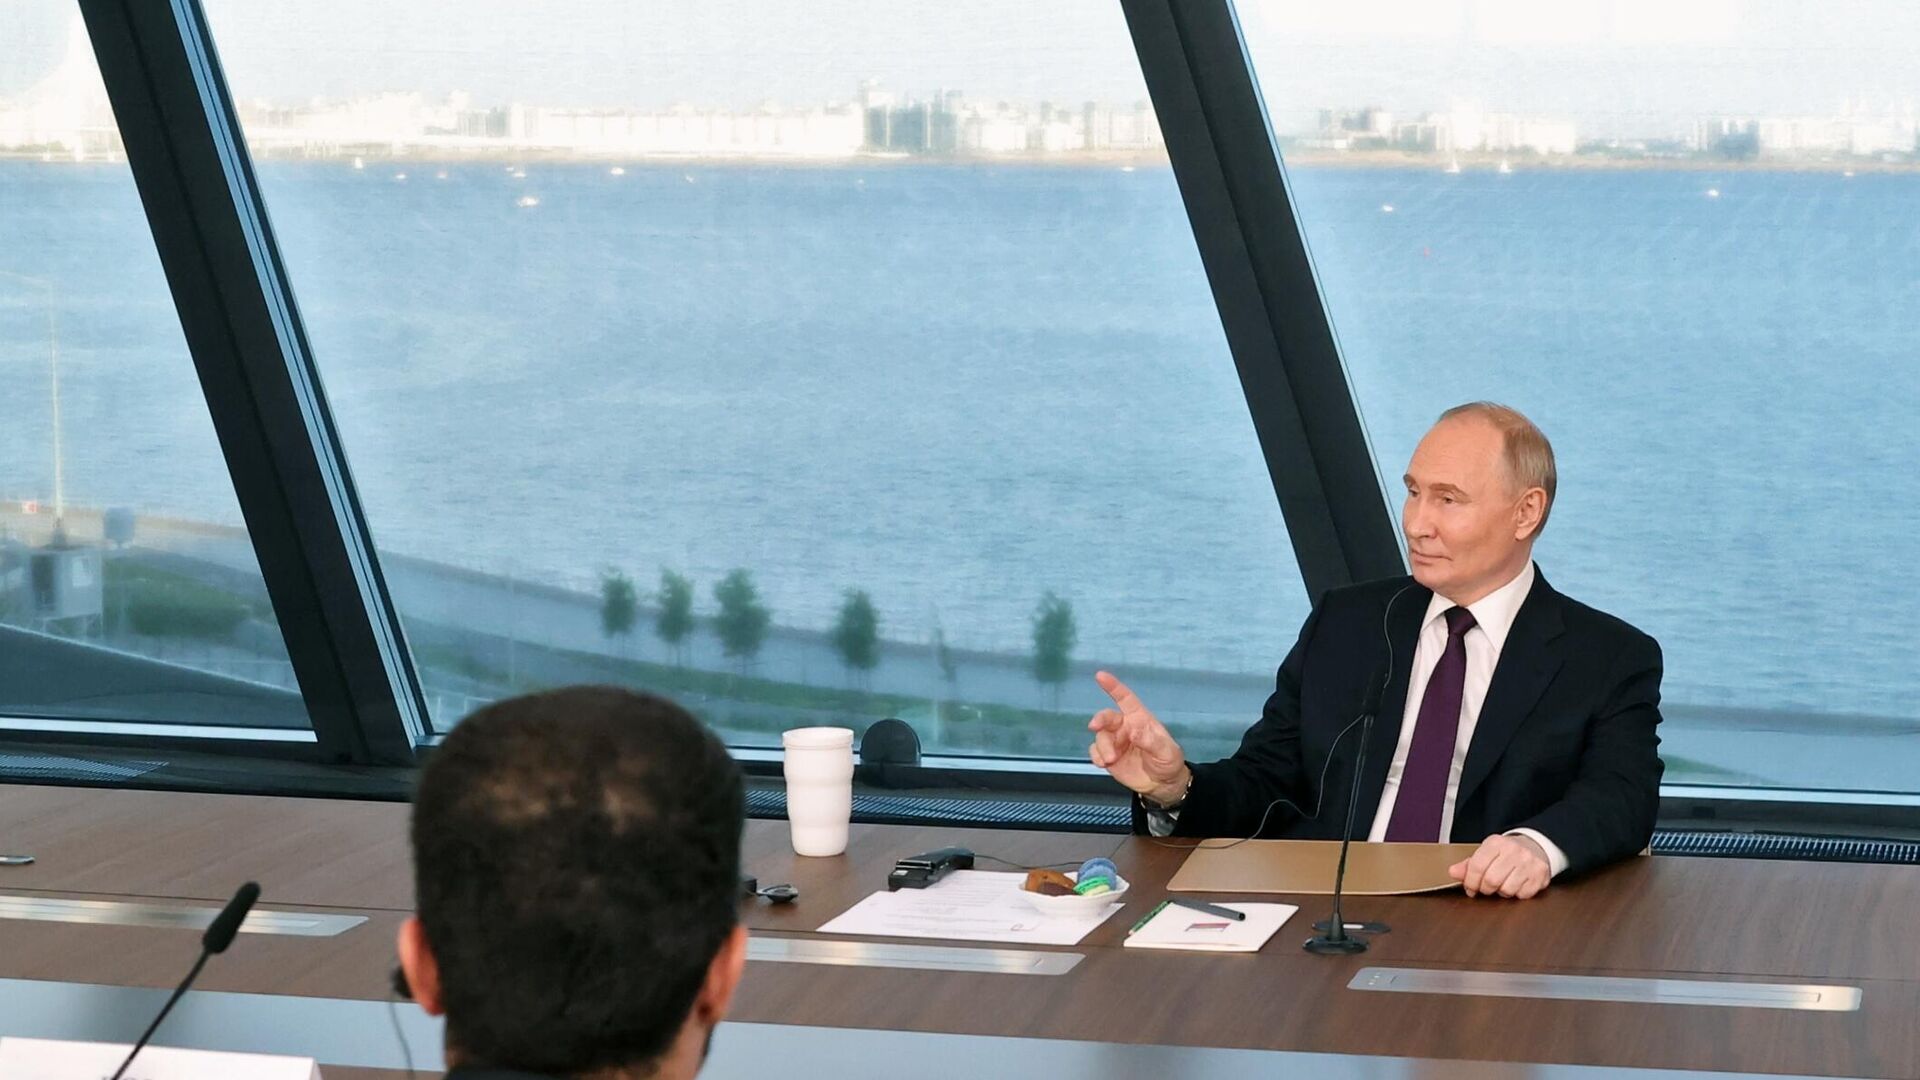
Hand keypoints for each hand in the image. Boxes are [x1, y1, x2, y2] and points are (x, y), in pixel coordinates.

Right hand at [1087, 671, 1187, 804]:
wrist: (1162, 785)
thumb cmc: (1168, 761)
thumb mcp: (1166, 751)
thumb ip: (1151, 741)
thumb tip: (1133, 731)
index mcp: (1140, 719)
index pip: (1125, 699)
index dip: (1113, 687)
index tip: (1100, 676)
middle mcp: (1125, 727)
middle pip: (1107, 717)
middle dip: (1100, 719)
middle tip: (1095, 726)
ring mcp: (1115, 741)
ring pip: (1100, 737)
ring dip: (1103, 747)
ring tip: (1111, 760)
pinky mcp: (1107, 756)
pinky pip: (1095, 751)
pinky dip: (1096, 757)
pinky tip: (1104, 764)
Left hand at [1449, 834, 1551, 898]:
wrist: (1535, 846)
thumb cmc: (1505, 853)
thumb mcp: (1486, 853)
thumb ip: (1468, 865)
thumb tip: (1453, 872)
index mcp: (1496, 843)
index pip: (1477, 866)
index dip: (1470, 882)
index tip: (1470, 888)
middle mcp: (1514, 850)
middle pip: (1491, 880)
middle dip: (1485, 889)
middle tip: (1486, 888)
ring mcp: (1529, 862)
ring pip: (1507, 890)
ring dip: (1502, 892)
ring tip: (1503, 884)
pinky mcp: (1540, 874)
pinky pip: (1523, 894)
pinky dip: (1517, 894)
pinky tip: (1517, 885)